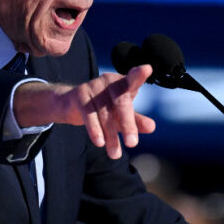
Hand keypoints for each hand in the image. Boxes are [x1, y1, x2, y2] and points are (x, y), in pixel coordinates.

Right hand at [14, 65, 154, 158]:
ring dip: (111, 136)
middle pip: (121, 102)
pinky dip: (95, 130)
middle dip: (127, 124)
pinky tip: (99, 142)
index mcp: (123, 83)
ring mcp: (93, 86)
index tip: (147, 69)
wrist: (71, 105)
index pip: (133, 80)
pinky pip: (89, 115)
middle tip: (132, 144)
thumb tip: (152, 127)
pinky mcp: (80, 94)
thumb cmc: (103, 108)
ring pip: (105, 114)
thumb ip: (136, 121)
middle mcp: (109, 81)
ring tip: (114, 154)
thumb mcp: (121, 116)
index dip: (139, 74)